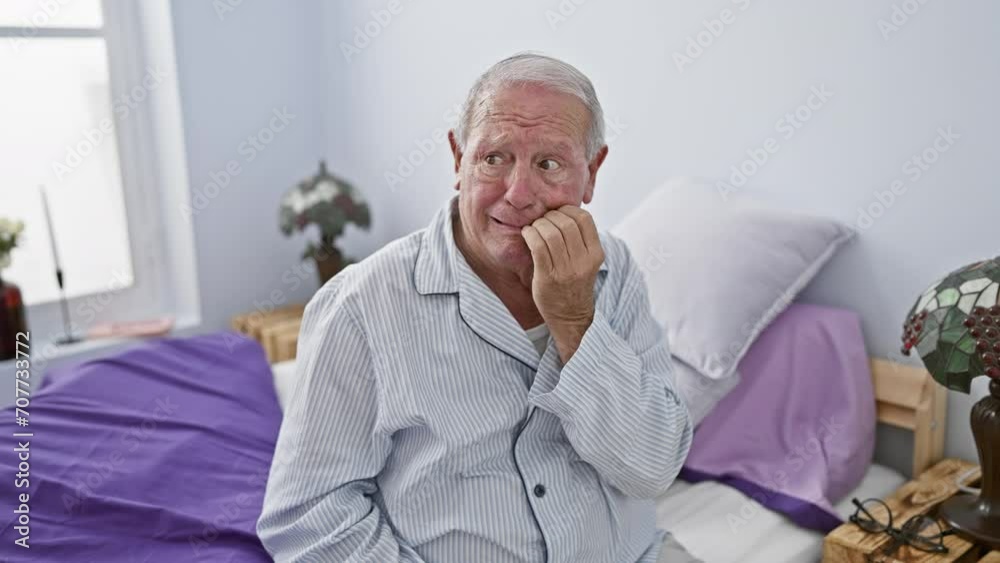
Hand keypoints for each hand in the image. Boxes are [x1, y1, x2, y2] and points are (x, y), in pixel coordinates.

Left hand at [521, 205, 604, 362]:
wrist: (571, 317)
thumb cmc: (575, 285)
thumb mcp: (587, 262)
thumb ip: (581, 241)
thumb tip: (562, 212)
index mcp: (595, 254)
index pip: (585, 219)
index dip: (568, 210)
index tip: (558, 213)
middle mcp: (583, 261)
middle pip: (566, 224)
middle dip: (550, 217)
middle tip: (542, 220)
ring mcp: (565, 270)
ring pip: (551, 233)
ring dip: (538, 225)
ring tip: (533, 228)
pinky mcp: (548, 277)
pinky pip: (538, 246)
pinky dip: (530, 235)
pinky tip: (526, 234)